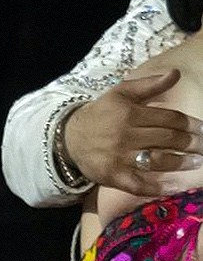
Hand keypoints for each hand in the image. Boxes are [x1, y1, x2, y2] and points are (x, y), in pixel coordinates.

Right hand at [63, 69, 202, 195]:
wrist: (70, 138)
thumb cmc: (102, 114)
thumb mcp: (121, 94)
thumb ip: (150, 84)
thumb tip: (176, 73)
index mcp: (129, 112)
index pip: (169, 118)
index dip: (190, 124)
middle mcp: (126, 134)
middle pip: (168, 139)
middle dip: (192, 144)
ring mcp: (120, 157)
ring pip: (159, 161)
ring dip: (182, 163)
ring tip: (197, 163)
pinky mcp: (114, 176)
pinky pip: (140, 184)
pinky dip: (159, 187)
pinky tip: (174, 185)